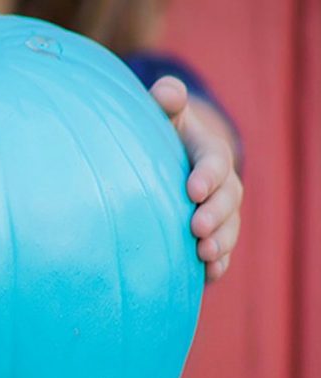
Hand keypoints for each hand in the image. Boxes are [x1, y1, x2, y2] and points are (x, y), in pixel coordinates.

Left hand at [150, 76, 242, 281]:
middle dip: (215, 215)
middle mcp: (220, 184)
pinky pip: (221, 252)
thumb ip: (166, 102)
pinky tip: (207, 276)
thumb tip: (166, 92)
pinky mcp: (212, 235)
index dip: (207, 175)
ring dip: (220, 243)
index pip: (214, 162)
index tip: (192, 190)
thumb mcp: (163, 116)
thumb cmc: (159, 136)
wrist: (165, 163)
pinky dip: (217, 265)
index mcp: (208, 153)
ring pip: (229, 229)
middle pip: (227, 200)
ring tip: (203, 255)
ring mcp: (219, 212)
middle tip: (197, 229)